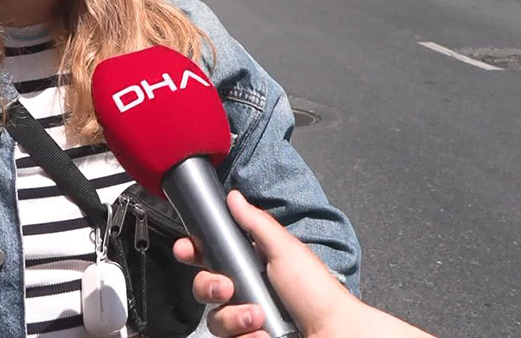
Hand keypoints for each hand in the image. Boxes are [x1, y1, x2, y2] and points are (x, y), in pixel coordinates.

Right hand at [173, 191, 433, 337]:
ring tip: (260, 318)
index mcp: (250, 264)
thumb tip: (234, 197)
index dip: (193, 251)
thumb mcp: (286, 250)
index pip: (210, 255)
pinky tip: (265, 334)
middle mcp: (244, 291)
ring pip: (215, 318)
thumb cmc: (316, 291)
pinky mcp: (247, 337)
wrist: (333, 332)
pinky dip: (246, 336)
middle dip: (210, 287)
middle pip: (203, 287)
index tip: (187, 250)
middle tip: (227, 289)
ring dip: (235, 318)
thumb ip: (257, 224)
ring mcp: (245, 319)